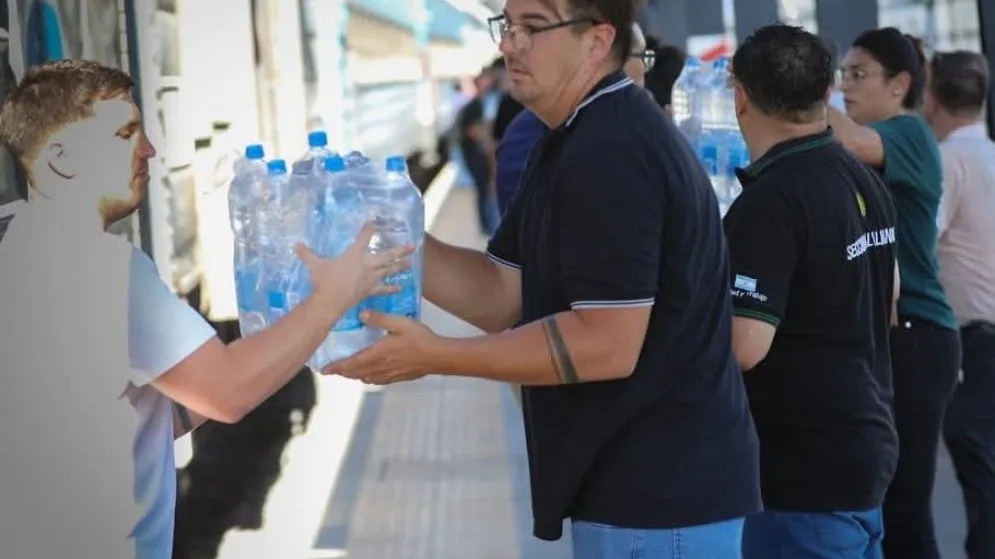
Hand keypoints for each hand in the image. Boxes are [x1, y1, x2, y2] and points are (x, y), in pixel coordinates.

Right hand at [295, 222, 412, 308]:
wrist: (330, 301)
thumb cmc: (324, 281)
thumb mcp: (314, 265)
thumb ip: (307, 254)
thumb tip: (295, 245)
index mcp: (354, 254)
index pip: (364, 237)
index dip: (369, 229)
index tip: (374, 222)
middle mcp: (366, 264)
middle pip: (387, 255)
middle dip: (400, 250)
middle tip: (412, 246)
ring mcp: (371, 278)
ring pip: (389, 270)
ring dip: (400, 266)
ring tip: (411, 262)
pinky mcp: (370, 290)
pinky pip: (384, 289)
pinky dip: (392, 288)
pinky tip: (401, 287)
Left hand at [322, 311, 441, 384]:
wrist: (437, 356)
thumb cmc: (419, 338)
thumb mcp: (399, 323)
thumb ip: (380, 318)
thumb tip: (361, 314)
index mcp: (377, 353)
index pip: (351, 363)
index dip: (336, 367)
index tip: (324, 370)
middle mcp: (380, 367)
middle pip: (356, 373)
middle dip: (342, 372)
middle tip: (331, 370)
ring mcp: (389, 374)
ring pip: (365, 378)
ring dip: (354, 376)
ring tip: (348, 371)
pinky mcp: (397, 378)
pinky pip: (377, 381)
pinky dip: (368, 378)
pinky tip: (369, 376)